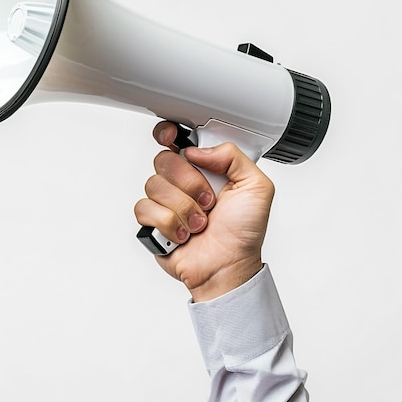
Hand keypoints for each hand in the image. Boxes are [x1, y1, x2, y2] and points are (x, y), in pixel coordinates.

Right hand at [134, 121, 274, 301]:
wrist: (228, 267)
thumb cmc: (243, 232)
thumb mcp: (256, 186)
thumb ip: (233, 155)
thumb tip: (197, 150)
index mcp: (204, 167)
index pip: (177, 138)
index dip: (169, 134)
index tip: (174, 139)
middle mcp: (182, 181)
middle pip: (164, 160)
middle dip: (189, 183)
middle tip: (207, 201)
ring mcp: (166, 201)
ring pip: (154, 185)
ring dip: (183, 208)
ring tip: (199, 222)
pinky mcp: (152, 221)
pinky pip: (145, 208)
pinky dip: (169, 224)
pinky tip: (183, 233)